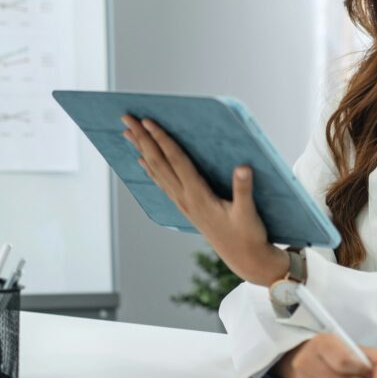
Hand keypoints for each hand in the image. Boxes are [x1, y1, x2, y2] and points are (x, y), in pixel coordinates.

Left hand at [121, 115, 288, 285]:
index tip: (149, 122)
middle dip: (143, 139)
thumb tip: (243, 167)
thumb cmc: (248, 235)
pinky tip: (143, 160)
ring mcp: (183, 203)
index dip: (163, 140)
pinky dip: (150, 168)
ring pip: (157, 171)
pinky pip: (163, 182)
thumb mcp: (249, 212)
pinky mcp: (186, 207)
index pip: (177, 161)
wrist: (244, 259)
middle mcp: (185, 198)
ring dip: (142, 150)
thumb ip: (244, 189)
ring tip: (128, 133)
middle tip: (127, 118)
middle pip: (159, 163)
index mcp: (198, 196)